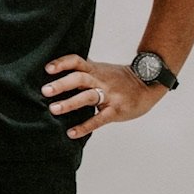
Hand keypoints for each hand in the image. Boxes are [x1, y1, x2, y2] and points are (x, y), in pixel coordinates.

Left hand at [42, 55, 162, 138]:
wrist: (148, 84)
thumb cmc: (120, 79)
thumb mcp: (102, 69)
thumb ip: (84, 70)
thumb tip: (59, 71)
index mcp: (95, 69)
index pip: (76, 61)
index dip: (62, 63)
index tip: (47, 68)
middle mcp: (100, 80)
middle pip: (79, 78)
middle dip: (61, 84)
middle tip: (45, 91)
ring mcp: (109, 95)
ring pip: (87, 96)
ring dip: (70, 103)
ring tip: (53, 109)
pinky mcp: (116, 110)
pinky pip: (99, 119)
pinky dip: (84, 126)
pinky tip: (72, 133)